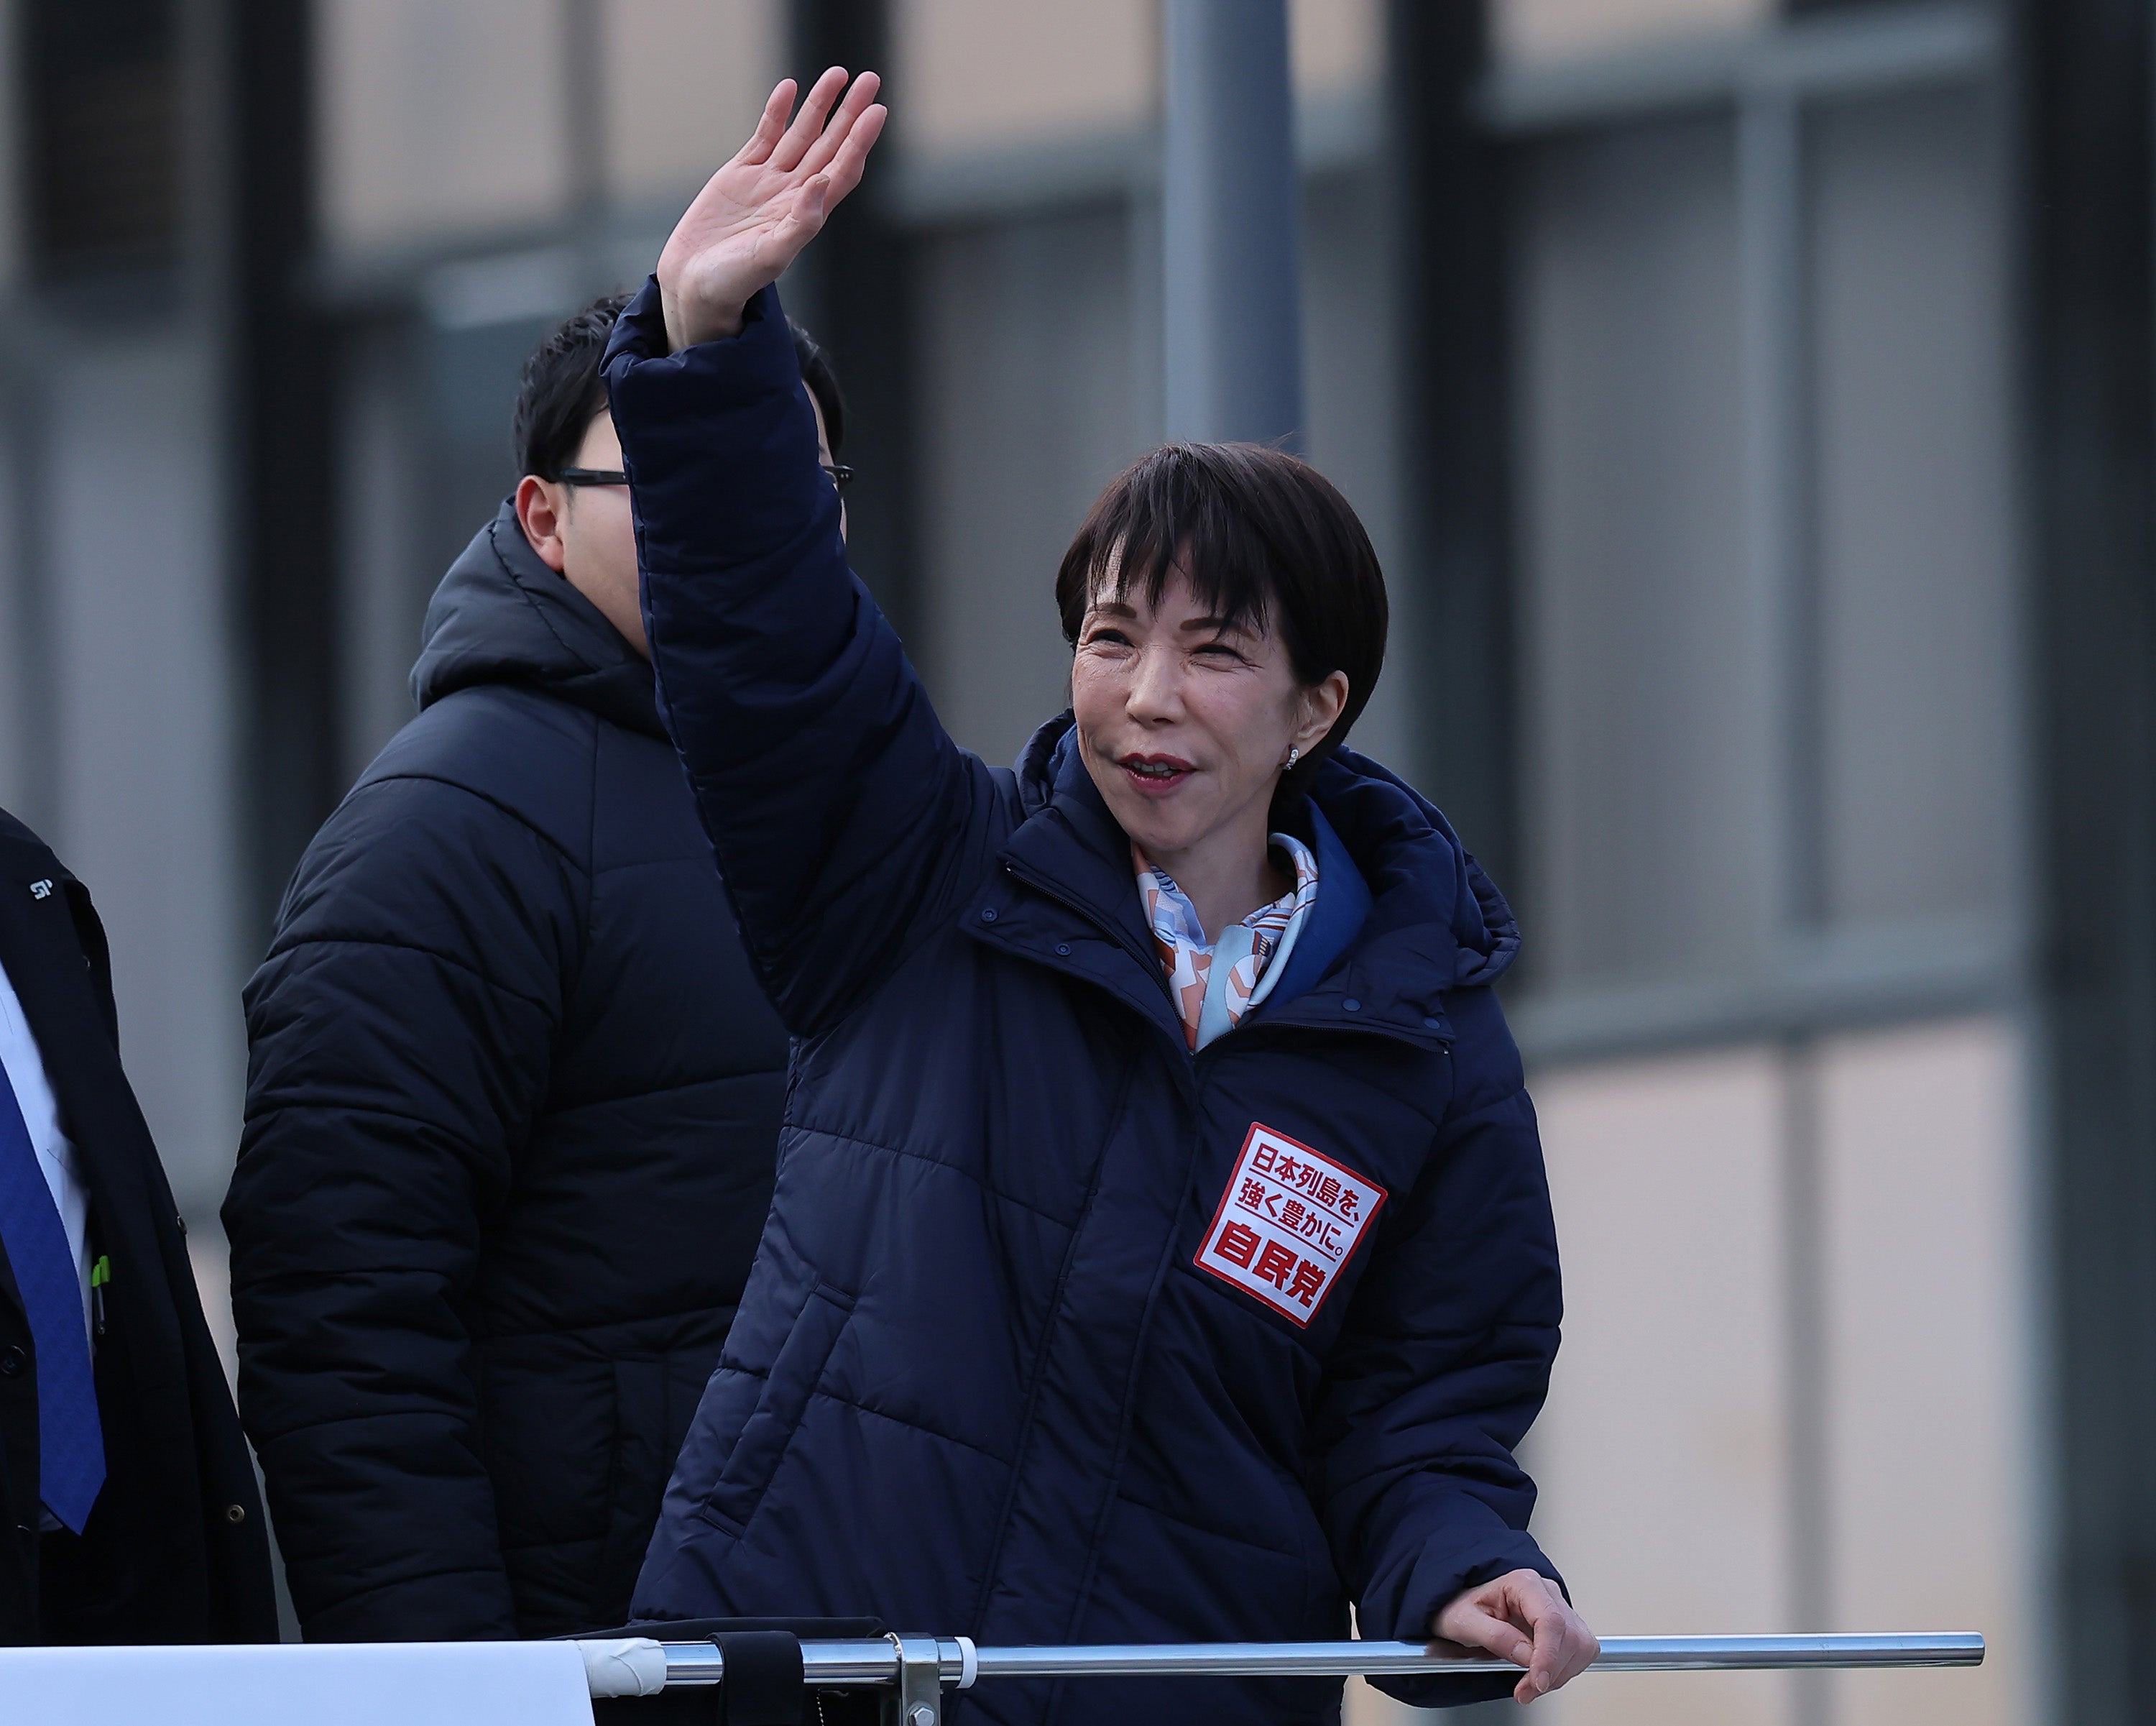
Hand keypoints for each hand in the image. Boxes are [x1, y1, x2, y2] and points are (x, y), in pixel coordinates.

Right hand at [655, 68, 887, 351]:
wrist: (693, 285)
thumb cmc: (734, 282)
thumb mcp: (770, 256)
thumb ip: (800, 222)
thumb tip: (824, 182)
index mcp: (806, 215)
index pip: (842, 171)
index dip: (860, 142)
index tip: (877, 113)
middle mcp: (792, 194)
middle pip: (829, 145)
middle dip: (849, 114)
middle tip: (870, 80)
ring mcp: (767, 182)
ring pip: (801, 135)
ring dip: (819, 105)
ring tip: (838, 74)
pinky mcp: (740, 174)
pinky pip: (765, 136)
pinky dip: (777, 113)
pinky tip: (790, 88)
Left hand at [1432, 1569, 1598, 1703]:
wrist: (1461, 1607)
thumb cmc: (1461, 1607)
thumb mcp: (1464, 1621)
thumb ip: (1494, 1636)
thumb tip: (1526, 1655)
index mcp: (1522, 1583)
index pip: (1550, 1620)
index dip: (1548, 1655)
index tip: (1537, 1681)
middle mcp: (1545, 1592)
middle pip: (1570, 1635)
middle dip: (1551, 1671)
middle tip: (1525, 1691)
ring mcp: (1558, 1608)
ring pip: (1580, 1645)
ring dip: (1560, 1674)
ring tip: (1530, 1685)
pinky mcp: (1564, 1626)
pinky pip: (1580, 1652)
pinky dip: (1564, 1671)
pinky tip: (1542, 1675)